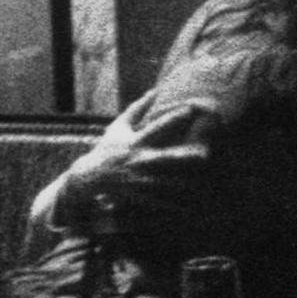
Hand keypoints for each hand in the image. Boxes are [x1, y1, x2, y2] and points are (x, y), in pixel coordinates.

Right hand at [54, 100, 217, 229]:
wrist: (89, 177)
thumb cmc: (108, 148)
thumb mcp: (119, 127)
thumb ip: (138, 108)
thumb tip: (155, 90)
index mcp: (135, 141)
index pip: (157, 127)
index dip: (173, 118)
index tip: (191, 109)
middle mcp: (138, 160)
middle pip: (165, 157)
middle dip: (184, 156)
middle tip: (207, 153)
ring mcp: (138, 179)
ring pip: (165, 182)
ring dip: (185, 183)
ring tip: (206, 183)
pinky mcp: (138, 195)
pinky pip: (159, 202)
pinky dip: (174, 205)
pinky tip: (191, 207)